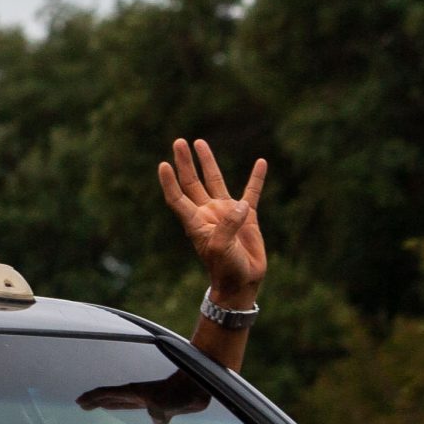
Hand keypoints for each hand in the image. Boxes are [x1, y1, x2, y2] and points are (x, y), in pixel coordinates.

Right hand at [77, 370, 212, 423]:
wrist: (197, 387)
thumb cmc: (178, 393)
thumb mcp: (162, 406)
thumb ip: (156, 416)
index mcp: (133, 392)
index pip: (107, 394)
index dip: (92, 398)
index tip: (79, 402)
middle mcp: (137, 395)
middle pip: (111, 397)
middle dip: (97, 401)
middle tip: (83, 405)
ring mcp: (149, 400)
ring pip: (124, 403)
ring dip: (111, 405)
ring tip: (101, 407)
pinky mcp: (161, 406)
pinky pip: (144, 412)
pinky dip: (141, 415)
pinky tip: (148, 423)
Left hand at [159, 138, 265, 307]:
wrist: (241, 281)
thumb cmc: (225, 268)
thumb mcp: (222, 248)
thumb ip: (228, 225)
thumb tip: (240, 204)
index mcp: (195, 221)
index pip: (177, 197)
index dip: (169, 182)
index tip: (163, 165)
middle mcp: (207, 212)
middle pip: (192, 182)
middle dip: (185, 163)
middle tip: (179, 142)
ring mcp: (226, 212)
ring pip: (215, 181)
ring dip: (208, 162)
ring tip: (199, 143)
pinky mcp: (247, 216)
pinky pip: (252, 192)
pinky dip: (256, 178)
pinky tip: (260, 162)